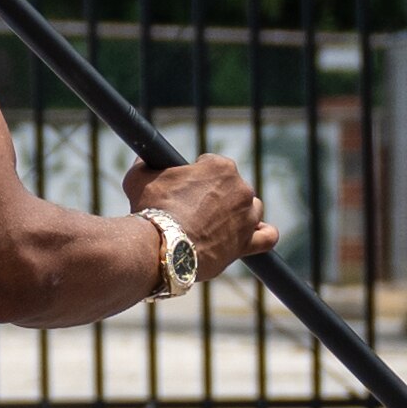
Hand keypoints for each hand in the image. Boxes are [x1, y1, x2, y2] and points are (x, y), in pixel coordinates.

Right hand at [123, 154, 278, 278]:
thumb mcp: (139, 177)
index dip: (196, 175)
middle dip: (216, 196)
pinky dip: (262, 233)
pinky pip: (267, 236)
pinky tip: (251, 233)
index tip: (184, 187)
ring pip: (250, 209)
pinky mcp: (248, 242)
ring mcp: (248, 216)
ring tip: (214, 224)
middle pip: (233, 187)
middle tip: (193, 208)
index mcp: (219, 166)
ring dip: (236, 213)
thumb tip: (145, 162)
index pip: (212, 164)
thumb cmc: (151, 208)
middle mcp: (241, 188)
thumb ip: (147, 165)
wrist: (161, 246)